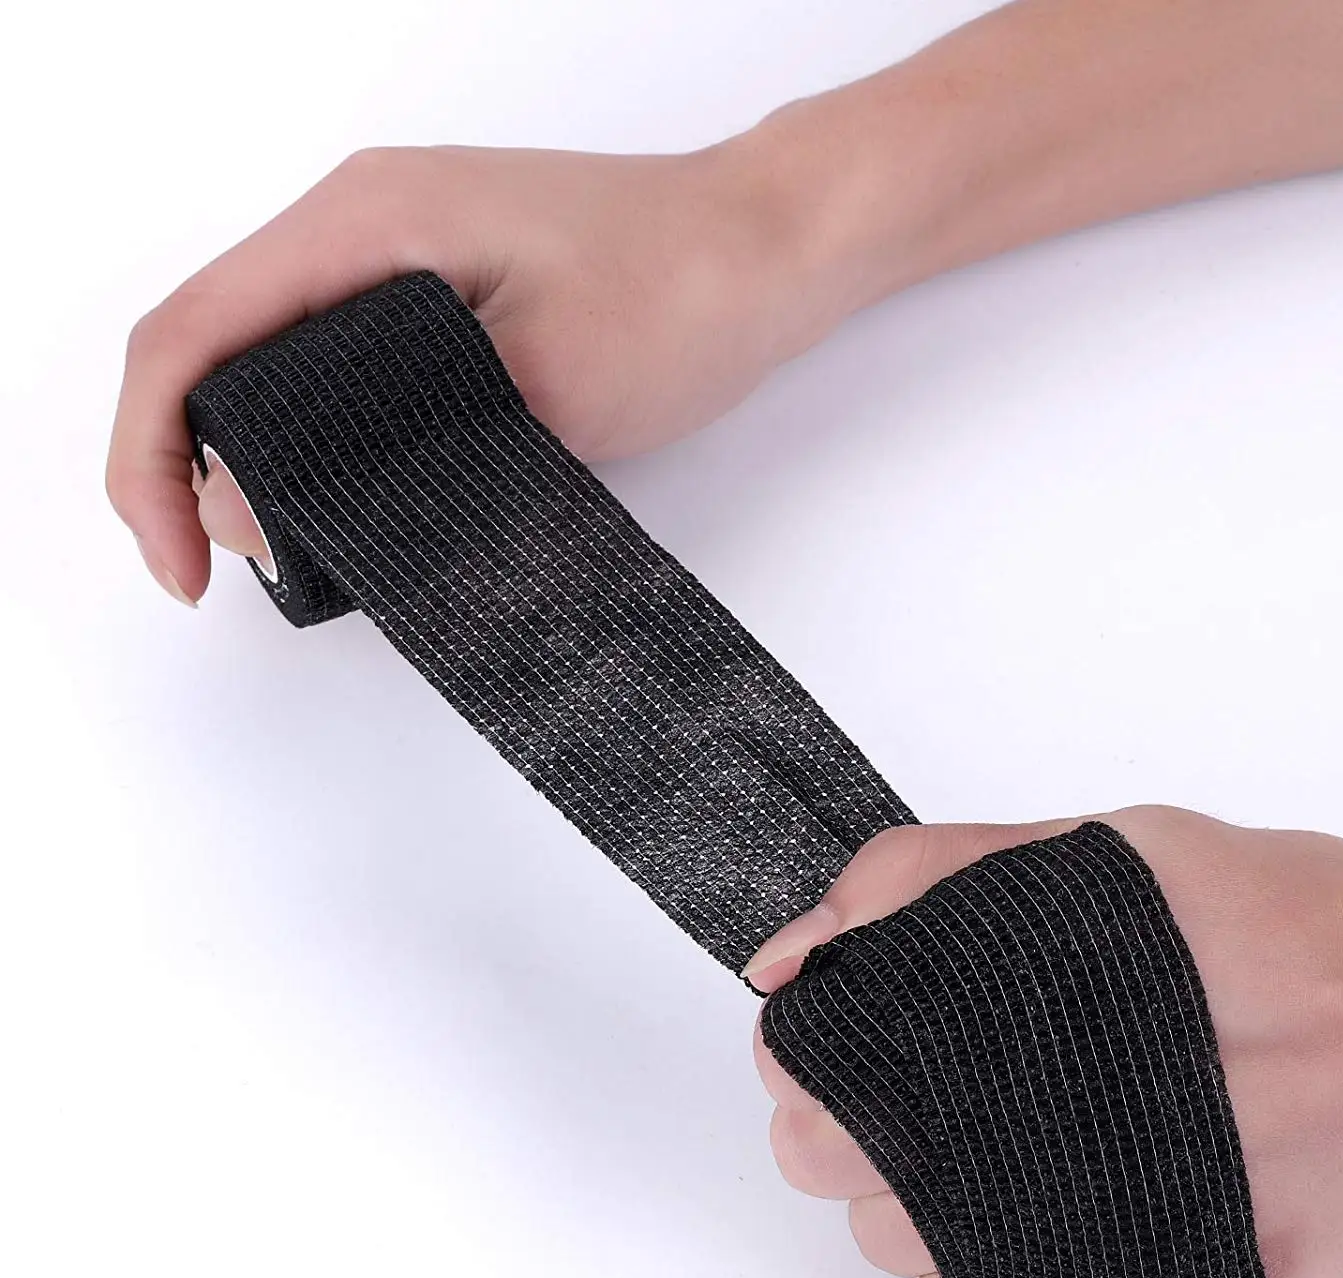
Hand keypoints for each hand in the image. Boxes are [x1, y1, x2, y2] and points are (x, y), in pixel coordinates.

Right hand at [106, 140, 825, 603]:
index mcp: (361, 222)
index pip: (185, 337)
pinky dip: (315, 436)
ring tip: (287, 550)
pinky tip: (346, 497)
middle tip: (239, 571)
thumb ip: (383, 453)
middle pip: (207, 347)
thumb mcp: (532, 392)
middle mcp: (357, 223)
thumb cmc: (682, 294)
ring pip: (268, 360)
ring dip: (252, 455)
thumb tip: (250, 508)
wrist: (774, 250)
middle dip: (190, 466)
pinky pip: (334, 363)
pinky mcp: (438, 291)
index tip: (183, 566)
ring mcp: (396, 253)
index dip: (149, 462)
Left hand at [747, 806, 1342, 1277]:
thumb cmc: (1302, 925)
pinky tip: (1021, 1201)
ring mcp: (1103, 1217)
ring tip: (980, 1128)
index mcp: (1024, 994)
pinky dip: (972, 1263)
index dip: (803, 1036)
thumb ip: (940, 878)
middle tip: (898, 1075)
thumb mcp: (1114, 850)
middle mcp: (1050, 1116)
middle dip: (837, 1109)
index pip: (815, 1046)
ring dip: (903, 1188)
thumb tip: (793, 950)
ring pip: (899, 1243)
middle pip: (832, 1153)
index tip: (824, 1026)